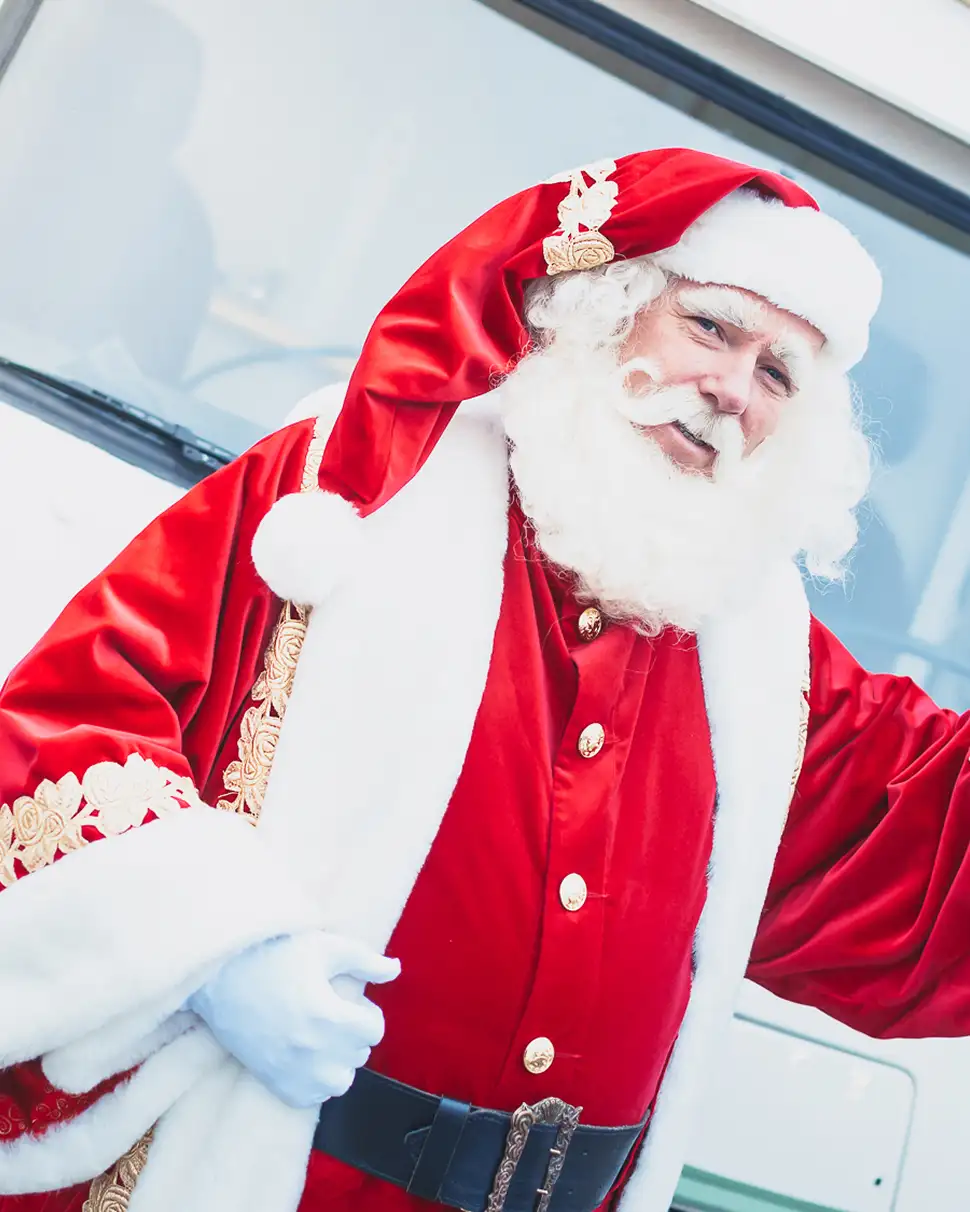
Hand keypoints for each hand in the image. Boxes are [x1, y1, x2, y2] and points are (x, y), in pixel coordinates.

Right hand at [188, 931, 399, 1107]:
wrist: (219, 975)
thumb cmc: (274, 954)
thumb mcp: (324, 947)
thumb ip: (365, 960)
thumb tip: (395, 969)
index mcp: (327, 1016)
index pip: (374, 1032)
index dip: (367, 1013)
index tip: (351, 1002)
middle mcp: (311, 1050)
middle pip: (359, 1055)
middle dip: (354, 1034)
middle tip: (334, 1013)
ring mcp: (290, 1071)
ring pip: (338, 1083)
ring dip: (339, 1062)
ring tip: (322, 1037)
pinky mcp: (272, 1082)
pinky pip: (310, 1098)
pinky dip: (315, 1081)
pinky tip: (305, 1056)